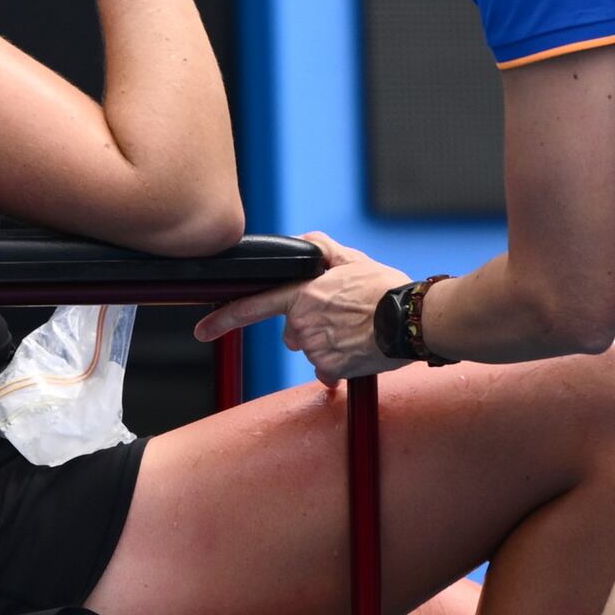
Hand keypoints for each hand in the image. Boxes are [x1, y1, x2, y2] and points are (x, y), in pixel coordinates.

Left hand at [193, 232, 404, 383]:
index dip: (223, 318)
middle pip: (293, 334)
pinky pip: (327, 371)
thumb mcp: (354, 261)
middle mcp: (303, 323)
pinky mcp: (330, 368)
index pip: (253, 306)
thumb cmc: (387, 290)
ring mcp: (315, 348)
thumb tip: (307, 242)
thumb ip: (325, 252)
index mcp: (303, 295)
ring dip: (329, 346)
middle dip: (310, 330)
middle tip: (342, 319)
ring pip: (312, 351)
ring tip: (357, 333)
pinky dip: (340, 365)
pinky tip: (359, 351)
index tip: (202, 329)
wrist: (412, 319)